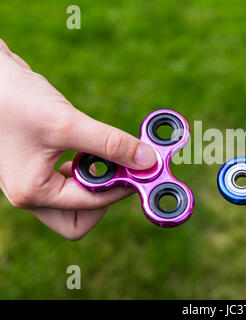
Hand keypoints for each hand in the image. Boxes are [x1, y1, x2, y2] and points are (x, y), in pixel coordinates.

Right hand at [0, 39, 156, 239]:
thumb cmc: (13, 99)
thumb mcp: (67, 123)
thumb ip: (110, 143)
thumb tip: (147, 160)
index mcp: (33, 193)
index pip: (89, 206)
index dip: (120, 188)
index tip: (141, 168)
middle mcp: (31, 194)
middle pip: (78, 218)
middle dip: (104, 197)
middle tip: (120, 169)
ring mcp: (33, 181)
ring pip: (75, 200)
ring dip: (96, 181)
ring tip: (105, 154)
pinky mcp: (37, 166)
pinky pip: (68, 181)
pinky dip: (86, 169)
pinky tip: (89, 147)